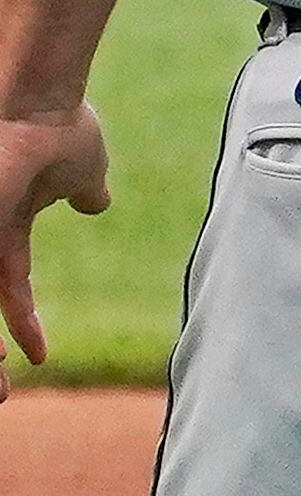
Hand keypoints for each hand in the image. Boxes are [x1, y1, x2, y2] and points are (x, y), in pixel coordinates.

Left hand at [0, 102, 110, 401]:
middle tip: (2, 395)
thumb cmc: (58, 125)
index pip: (12, 288)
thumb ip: (86, 189)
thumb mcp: (83, 166)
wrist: (33, 100)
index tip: (36, 356)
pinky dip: (5, 326)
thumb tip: (97, 201)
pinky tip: (7, 356)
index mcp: (7, 225)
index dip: (23, 324)